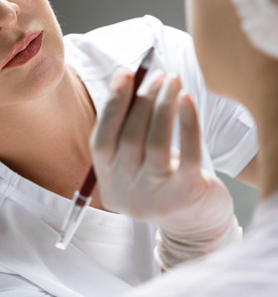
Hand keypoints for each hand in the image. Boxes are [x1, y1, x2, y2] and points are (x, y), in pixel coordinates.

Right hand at [90, 68, 231, 227]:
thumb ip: (125, 127)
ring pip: (156, 142)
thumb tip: (124, 77)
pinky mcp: (186, 195)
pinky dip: (187, 122)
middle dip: (143, 99)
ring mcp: (154, 197)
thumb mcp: (135, 160)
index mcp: (107, 180)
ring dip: (163, 104)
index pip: (101, 139)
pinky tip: (187, 99)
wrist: (195, 223)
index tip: (125, 73)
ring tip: (173, 79)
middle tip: (158, 74)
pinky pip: (188, 153)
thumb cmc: (162, 179)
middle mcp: (125, 191)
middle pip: (130, 137)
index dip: (112, 104)